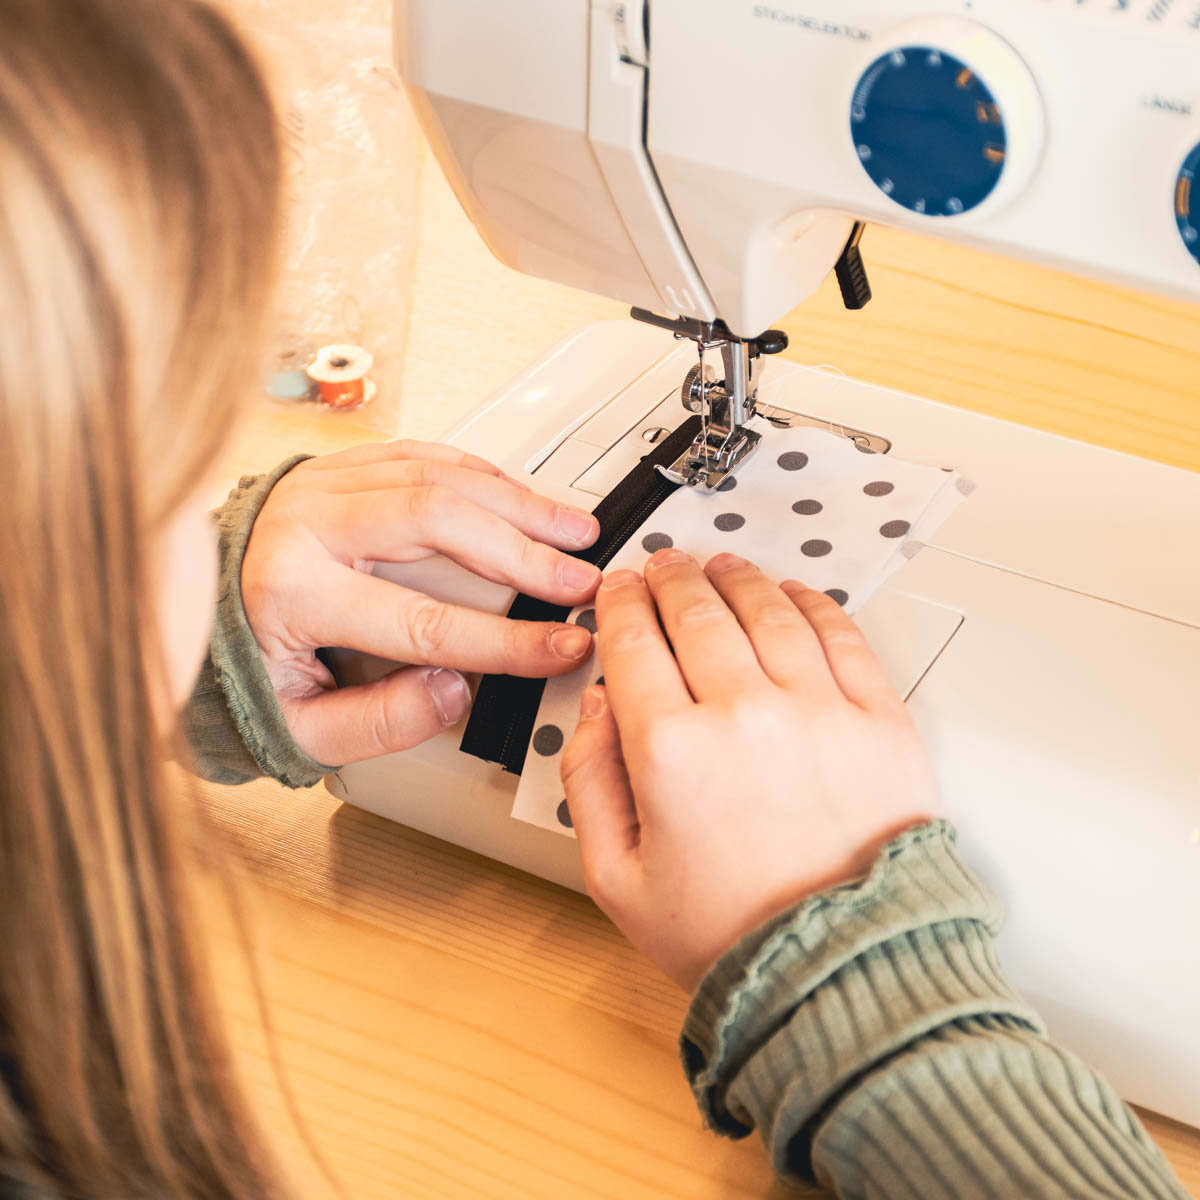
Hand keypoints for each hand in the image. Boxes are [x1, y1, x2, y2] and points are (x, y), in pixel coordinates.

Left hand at [241, 440, 601, 765]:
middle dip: (523, 552)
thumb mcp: (297, 728)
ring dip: (515, 500)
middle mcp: (303, 523)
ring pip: (436, 473)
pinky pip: (420, 453)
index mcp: (290, 592)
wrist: (180, 609)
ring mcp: (318, 485)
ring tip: (570, 528)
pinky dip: (479, 473)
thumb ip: (380, 722)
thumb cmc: (237, 668)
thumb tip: (455, 691)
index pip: (423, 620)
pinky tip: (519, 494)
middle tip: (578, 579)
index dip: (506, 639)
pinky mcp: (334, 469)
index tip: (560, 646)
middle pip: (437, 520)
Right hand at [561, 549, 937, 992]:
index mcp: (672, 753)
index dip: (622, 604)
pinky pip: (841, 636)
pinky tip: (793, 594)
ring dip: (738, 578)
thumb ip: (589, 783)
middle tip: (664, 567)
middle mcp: (743, 716)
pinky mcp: (878, 721)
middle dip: (673, 580)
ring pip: (769, 610)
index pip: (636, 643)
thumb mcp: (617, 879)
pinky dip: (812, 603)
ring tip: (723, 567)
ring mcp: (818, 712)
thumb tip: (598, 711)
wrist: (840, 972)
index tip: (620, 590)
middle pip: (698, 612)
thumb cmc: (734, 934)